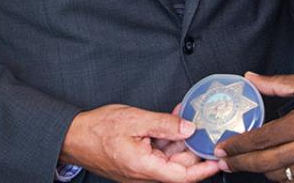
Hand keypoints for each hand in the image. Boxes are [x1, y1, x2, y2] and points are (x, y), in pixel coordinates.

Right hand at [60, 104, 221, 182]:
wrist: (73, 137)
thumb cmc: (97, 130)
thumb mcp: (135, 119)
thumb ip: (164, 124)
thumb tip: (189, 128)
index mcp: (145, 168)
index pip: (183, 176)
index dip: (204, 169)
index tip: (219, 160)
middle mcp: (144, 174)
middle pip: (179, 165)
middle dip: (193, 146)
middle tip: (205, 126)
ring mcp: (140, 170)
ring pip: (169, 158)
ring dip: (180, 139)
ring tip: (187, 118)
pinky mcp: (137, 163)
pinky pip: (158, 153)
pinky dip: (167, 138)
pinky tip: (172, 121)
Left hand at [216, 72, 293, 182]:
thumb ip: (278, 83)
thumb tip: (251, 78)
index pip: (262, 138)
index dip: (238, 145)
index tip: (221, 147)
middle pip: (265, 161)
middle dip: (240, 163)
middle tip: (222, 161)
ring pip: (280, 176)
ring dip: (259, 171)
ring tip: (245, 164)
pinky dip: (283, 180)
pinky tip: (274, 172)